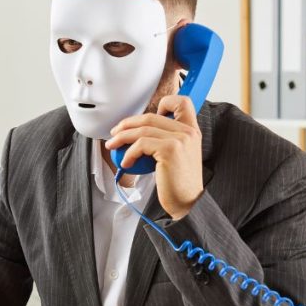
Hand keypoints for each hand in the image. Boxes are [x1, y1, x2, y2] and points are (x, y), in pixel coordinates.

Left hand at [104, 95, 203, 219]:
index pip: (182, 102)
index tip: (146, 119)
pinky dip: (128, 152)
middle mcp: (189, 132)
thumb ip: (167, 140)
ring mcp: (180, 139)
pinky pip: (141, 144)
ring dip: (122, 137)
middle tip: (115, 133)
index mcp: (192, 131)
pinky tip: (125, 162)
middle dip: (127, 123)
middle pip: (151, 116)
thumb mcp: (178, 156)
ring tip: (113, 146)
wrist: (187, 203)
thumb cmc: (179, 184)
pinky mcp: (170, 149)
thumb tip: (139, 132)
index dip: (163, 103)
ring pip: (143, 129)